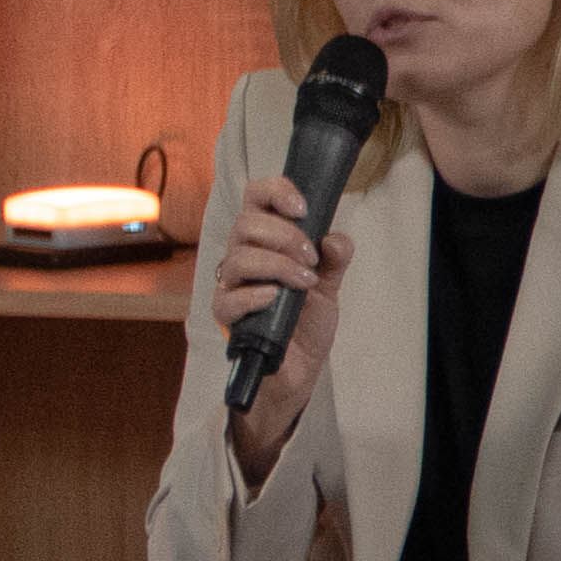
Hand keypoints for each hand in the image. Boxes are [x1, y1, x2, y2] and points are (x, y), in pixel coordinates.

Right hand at [218, 173, 354, 481]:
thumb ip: (334, 259)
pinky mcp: (226, 315)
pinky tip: (277, 299)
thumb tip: (334, 239)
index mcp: (265, 239)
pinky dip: (256, 294)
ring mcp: (231, 285)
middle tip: (311, 256)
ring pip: (239, 257)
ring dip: (277, 264)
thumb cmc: (305, 322)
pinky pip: (230, 297)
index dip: (276, 192)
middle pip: (246, 223)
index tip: (302, 207)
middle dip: (284, 234)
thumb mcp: (330, 286)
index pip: (257, 198)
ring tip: (305, 281)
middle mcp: (243, 256)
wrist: (298, 369)